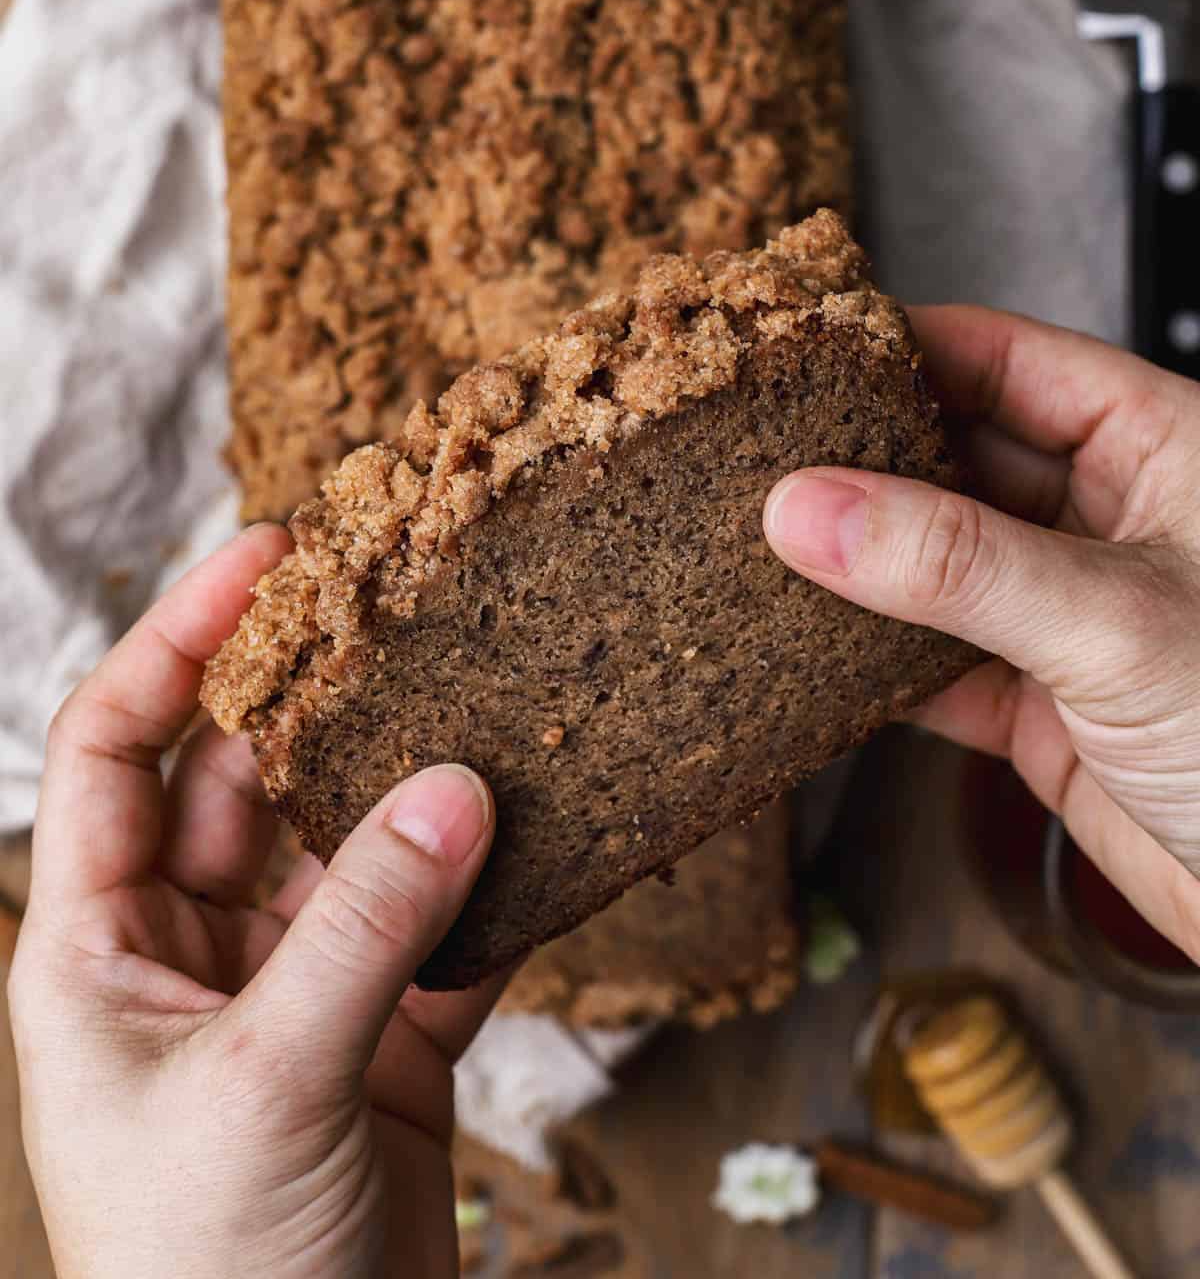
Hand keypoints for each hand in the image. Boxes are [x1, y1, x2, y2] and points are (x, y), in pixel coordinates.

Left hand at [9, 526, 499, 1278]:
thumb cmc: (203, 1277)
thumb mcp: (264, 1086)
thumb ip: (364, 928)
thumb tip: (457, 783)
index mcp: (98, 952)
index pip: (115, 747)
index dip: (177, 640)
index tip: (266, 556)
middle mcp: (190, 956)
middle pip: (251, 780)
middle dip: (323, 697)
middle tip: (408, 601)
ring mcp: (295, 993)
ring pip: (360, 846)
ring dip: (426, 786)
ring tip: (499, 697)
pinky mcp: (387, 1040)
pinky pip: (445, 930)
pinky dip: (498, 887)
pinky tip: (558, 830)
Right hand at [763, 306, 1199, 961]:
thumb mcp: (1114, 622)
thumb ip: (955, 562)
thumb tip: (810, 507)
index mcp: (1160, 449)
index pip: (1011, 359)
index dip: (906, 348)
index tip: (800, 350)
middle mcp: (1111, 520)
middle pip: (958, 457)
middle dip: (861, 460)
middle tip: (757, 457)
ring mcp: (1070, 614)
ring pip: (937, 562)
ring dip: (859, 565)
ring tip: (760, 545)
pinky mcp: (1042, 708)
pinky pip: (932, 662)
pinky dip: (870, 663)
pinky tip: (808, 649)